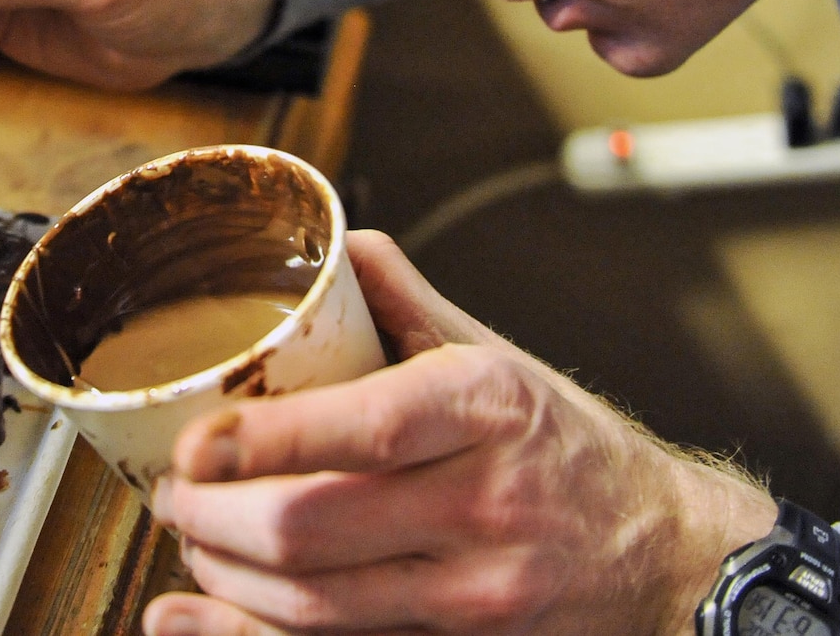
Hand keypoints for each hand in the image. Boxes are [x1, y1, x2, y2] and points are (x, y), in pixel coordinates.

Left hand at [145, 232, 776, 635]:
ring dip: (225, 571)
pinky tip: (187, 620)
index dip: (266, 441)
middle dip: (215, 514)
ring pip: (314, 603)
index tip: (192, 441)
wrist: (666, 556)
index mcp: (484, 410)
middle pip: (316, 528)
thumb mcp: (498, 358)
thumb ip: (404, 301)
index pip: (364, 428)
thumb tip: (329, 241)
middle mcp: (482, 505)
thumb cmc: (564, 446)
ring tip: (191, 532)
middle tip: (173, 488)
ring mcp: (475, 593)